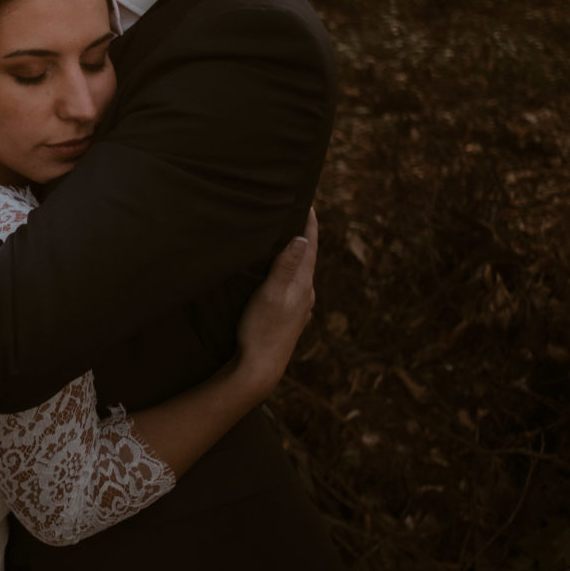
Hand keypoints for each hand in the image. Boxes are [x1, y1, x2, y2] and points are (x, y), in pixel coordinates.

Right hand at [232, 208, 318, 393]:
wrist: (260, 368)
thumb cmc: (261, 329)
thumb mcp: (271, 294)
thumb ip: (286, 266)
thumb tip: (301, 238)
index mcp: (303, 285)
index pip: (310, 246)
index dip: (309, 223)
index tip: (308, 202)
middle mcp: (306, 295)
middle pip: (308, 258)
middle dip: (303, 236)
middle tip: (297, 214)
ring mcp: (299, 309)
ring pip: (301, 274)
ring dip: (297, 256)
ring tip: (288, 241)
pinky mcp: (290, 319)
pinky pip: (294, 288)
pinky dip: (290, 274)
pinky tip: (282, 278)